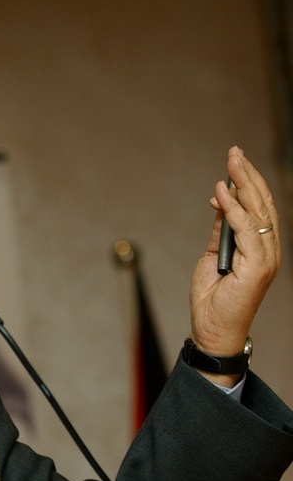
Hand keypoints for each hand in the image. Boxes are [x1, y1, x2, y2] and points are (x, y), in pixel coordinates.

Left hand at [189, 147, 280, 384]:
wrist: (212, 329)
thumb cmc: (213, 297)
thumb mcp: (212, 255)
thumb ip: (219, 229)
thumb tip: (220, 199)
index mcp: (261, 246)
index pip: (259, 207)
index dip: (248, 182)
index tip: (234, 160)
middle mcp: (268, 249)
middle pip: (262, 204)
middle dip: (248, 175)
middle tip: (235, 151)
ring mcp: (266, 258)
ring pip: (257, 213)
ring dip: (243, 184)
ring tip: (231, 162)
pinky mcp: (257, 267)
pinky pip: (245, 230)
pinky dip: (232, 209)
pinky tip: (221, 192)